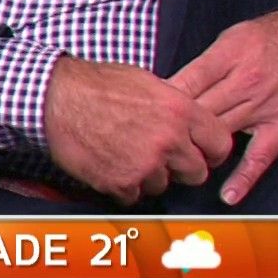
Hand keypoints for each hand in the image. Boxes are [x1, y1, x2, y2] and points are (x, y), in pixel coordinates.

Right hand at [43, 55, 233, 204]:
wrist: (56, 98)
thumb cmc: (96, 84)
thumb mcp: (146, 82)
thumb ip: (174, 105)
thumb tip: (188, 122)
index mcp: (180, 111)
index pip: (221, 144)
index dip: (212, 150)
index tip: (203, 153)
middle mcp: (169, 140)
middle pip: (197, 173)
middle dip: (181, 167)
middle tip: (160, 156)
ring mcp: (146, 165)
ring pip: (164, 186)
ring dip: (149, 176)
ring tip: (126, 154)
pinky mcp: (122, 183)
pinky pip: (134, 196)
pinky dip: (124, 185)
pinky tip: (111, 164)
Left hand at [169, 0, 277, 205]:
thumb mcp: (238, 35)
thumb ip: (210, 61)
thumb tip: (180, 83)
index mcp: (227, 55)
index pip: (184, 84)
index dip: (161, 102)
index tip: (144, 113)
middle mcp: (243, 82)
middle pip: (197, 113)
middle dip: (173, 128)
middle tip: (154, 141)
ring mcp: (264, 107)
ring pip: (219, 134)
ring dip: (198, 149)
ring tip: (178, 161)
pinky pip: (259, 157)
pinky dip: (243, 178)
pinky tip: (227, 195)